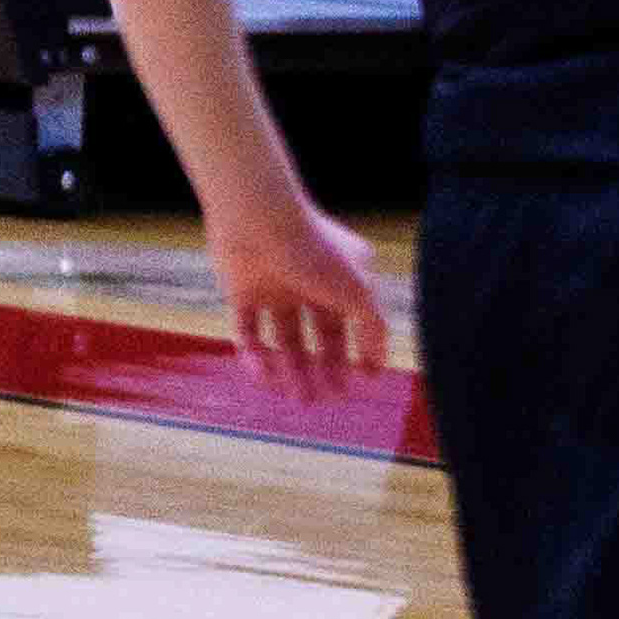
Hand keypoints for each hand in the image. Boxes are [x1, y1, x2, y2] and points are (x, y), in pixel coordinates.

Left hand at [206, 202, 389, 395]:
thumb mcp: (359, 293)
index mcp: (338, 280)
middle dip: (325, 369)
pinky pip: (246, 331)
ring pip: (283, 339)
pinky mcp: (240, 292)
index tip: (363, 381)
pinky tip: (266, 374)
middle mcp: (306, 284)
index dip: (358, 353)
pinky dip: (254, 355)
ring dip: (292, 371)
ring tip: (301, 398)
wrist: (258, 219)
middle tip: (328, 398)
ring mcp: (272, 288)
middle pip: (318, 336)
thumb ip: (373, 327)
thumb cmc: (314, 250)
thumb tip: (378, 362)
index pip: (351, 324)